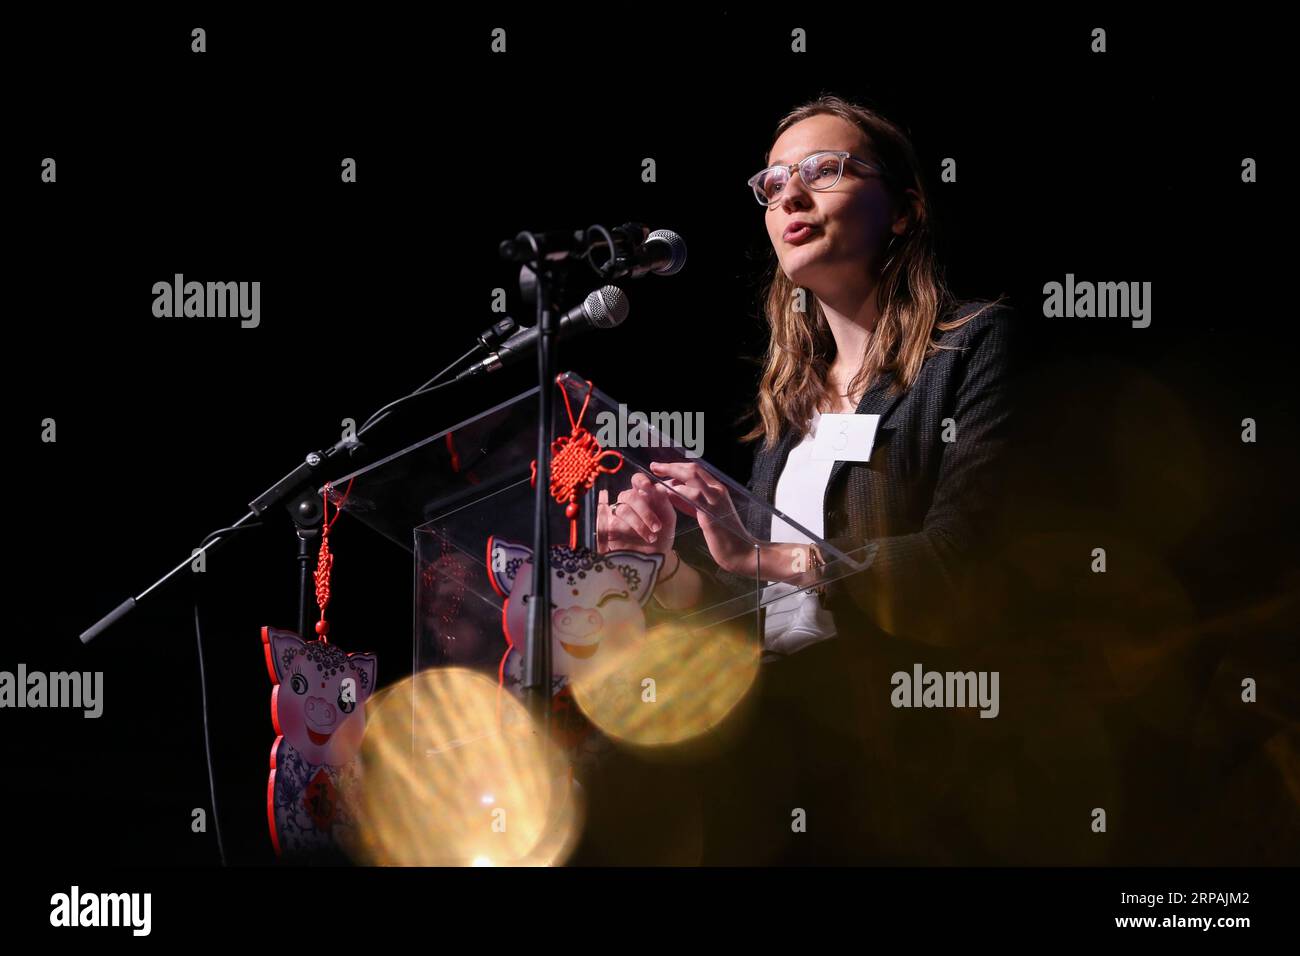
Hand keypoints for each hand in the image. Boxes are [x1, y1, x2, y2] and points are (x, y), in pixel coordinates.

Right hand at [596, 471, 676, 556]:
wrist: (655, 560)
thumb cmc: (662, 537)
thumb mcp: (668, 519)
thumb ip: (664, 502)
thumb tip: (658, 487)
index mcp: (643, 496)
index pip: (637, 481)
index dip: (640, 481)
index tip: (647, 486)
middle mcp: (628, 503)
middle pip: (629, 496)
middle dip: (645, 510)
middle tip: (657, 527)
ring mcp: (616, 516)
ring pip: (622, 510)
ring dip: (639, 524)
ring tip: (651, 537)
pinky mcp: (607, 530)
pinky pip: (611, 523)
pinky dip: (624, 530)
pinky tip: (632, 538)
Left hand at [647, 460, 756, 575]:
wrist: (741, 553)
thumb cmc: (723, 537)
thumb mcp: (704, 515)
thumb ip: (690, 503)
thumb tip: (672, 492)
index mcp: (718, 490)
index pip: (697, 471)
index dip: (677, 466)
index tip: (661, 467)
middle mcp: (718, 491)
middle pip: (693, 469)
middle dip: (671, 466)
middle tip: (654, 466)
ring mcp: (716, 500)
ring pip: (692, 476)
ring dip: (672, 474)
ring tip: (655, 476)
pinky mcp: (711, 513)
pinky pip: (692, 495)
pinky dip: (677, 491)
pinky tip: (665, 493)